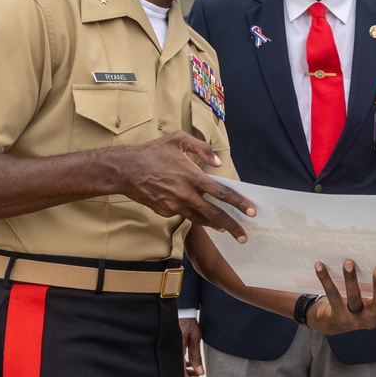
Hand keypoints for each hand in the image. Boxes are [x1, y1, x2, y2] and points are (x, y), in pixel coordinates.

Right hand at [119, 131, 255, 237]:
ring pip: (200, 219)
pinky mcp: (164, 212)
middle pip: (214, 214)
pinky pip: (184, 214)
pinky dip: (194, 215)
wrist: (125, 170)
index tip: (251, 212)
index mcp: (191, 176)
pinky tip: (201, 214)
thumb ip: (201, 148)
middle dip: (232, 227)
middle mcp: (185, 194)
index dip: (238, 203)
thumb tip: (217, 162)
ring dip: (215, 225)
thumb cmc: (152, 152)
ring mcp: (174, 206)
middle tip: (244, 237)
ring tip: (227, 230)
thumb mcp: (178, 140)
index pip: (221, 193)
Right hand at [178, 317, 202, 376]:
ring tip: (195, 374)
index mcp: (178, 347)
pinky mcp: (173, 346)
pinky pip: (177, 358)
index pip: (180, 367)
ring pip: (177, 364)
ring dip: (186, 371)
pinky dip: (183, 364)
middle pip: (178, 368)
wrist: (182, 311)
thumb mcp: (195, 338)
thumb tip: (200, 371)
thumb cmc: (189, 323)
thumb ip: (196, 355)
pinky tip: (190, 365)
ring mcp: (172, 348)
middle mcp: (173, 349)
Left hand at [306, 260, 375, 334]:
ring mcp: (354, 320)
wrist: (332, 323)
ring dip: (351, 279)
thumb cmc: (357, 304)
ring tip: (348, 262)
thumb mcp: (371, 300)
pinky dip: (326, 279)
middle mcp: (371, 319)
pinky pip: (332, 295)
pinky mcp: (337, 316)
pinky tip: (320, 265)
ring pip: (354, 298)